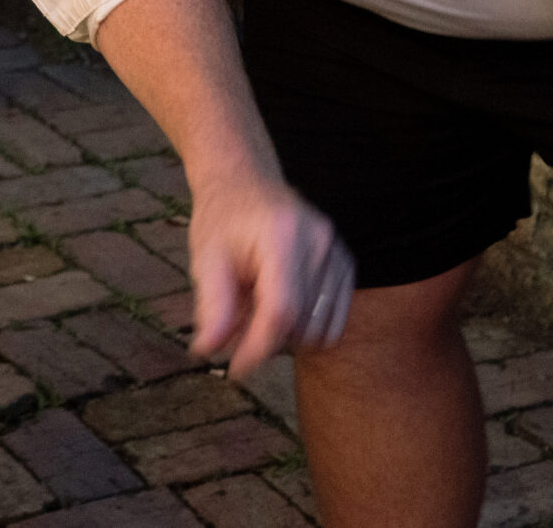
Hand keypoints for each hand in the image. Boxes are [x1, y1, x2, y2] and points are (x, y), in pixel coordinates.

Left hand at [183, 170, 354, 375]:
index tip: (235, 370)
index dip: (258, 348)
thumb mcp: (206, 258)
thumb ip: (212, 305)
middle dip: (268, 341)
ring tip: (258, 312)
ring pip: (321, 328)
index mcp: (282, 236)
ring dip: (289, 338)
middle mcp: (319, 241)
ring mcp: (338, 251)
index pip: (282, 310)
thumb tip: (207, 350)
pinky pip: (335, 319)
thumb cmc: (222, 220)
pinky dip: (309, 328)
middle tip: (238, 328)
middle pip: (302, 324)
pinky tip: (282, 309)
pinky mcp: (346, 263)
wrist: (244, 182)